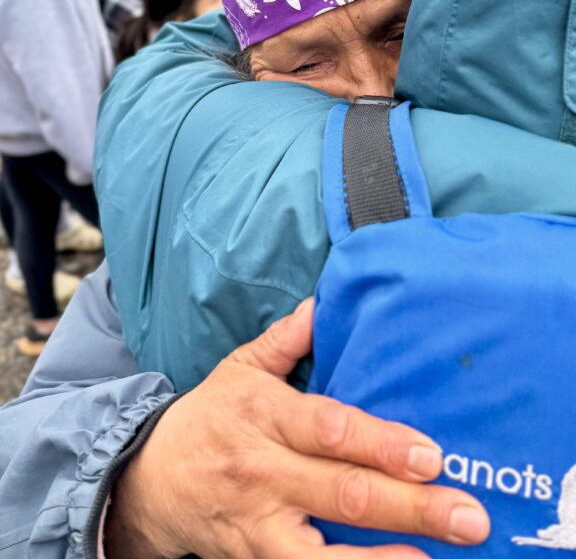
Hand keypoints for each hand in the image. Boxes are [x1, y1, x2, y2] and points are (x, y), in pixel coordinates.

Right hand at [106, 299, 489, 558]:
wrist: (146, 481)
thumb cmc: (209, 417)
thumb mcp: (238, 367)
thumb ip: (285, 340)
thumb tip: (324, 302)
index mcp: (264, 414)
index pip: (330, 430)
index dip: (381, 444)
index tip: (431, 454)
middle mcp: (263, 472)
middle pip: (342, 493)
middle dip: (410, 507)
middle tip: (467, 516)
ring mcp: (258, 524)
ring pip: (322, 552)